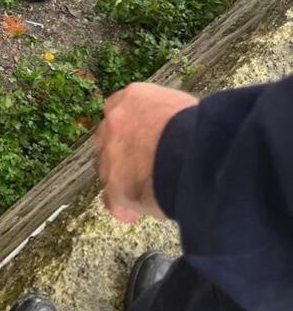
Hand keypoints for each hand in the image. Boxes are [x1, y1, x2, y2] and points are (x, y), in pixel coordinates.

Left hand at [94, 82, 197, 223]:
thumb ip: (167, 116)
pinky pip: (112, 201)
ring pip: (108, 170)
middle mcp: (115, 122)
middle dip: (122, 153)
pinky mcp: (116, 185)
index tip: (140, 139)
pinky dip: (125, 208)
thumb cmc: (203, 128)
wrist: (200, 152)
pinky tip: (137, 212)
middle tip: (143, 167)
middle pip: (108, 140)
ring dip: (123, 180)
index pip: (120, 110)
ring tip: (148, 191)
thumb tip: (174, 128)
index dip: (130, 129)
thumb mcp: (184, 107)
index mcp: (133, 98)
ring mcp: (111, 154)